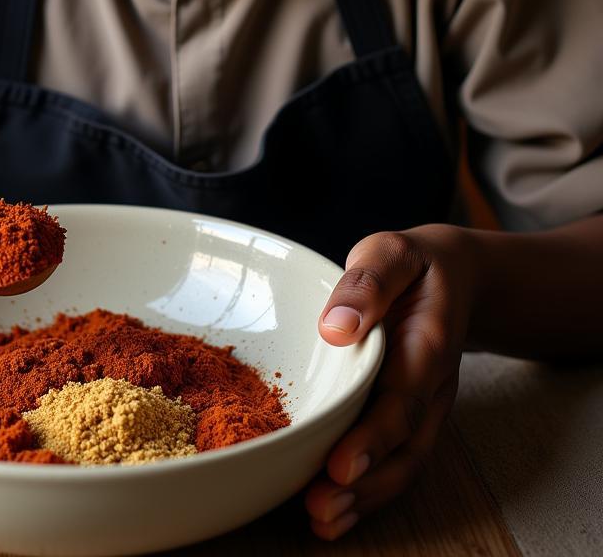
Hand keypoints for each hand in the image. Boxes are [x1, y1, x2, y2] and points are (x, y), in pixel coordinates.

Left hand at [304, 225, 475, 539]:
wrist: (452, 276)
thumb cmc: (412, 265)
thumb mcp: (391, 253)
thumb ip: (368, 283)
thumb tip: (336, 327)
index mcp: (427, 346)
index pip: (403, 401)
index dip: (374, 438)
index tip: (341, 465)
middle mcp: (430, 387)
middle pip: (404, 448)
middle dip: (364, 484)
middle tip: (319, 505)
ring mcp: (423, 408)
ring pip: (401, 465)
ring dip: (363, 498)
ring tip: (320, 518)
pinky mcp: (408, 417)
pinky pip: (394, 462)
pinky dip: (367, 492)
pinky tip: (332, 512)